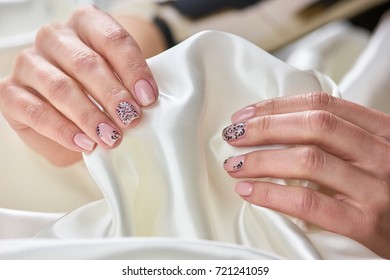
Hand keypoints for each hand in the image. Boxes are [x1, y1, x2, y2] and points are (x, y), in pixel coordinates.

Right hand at [0, 6, 157, 165]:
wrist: (70, 115)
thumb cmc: (98, 92)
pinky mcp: (11, 93)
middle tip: (131, 119)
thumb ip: (130, 86)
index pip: (112, 40)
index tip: (147, 98)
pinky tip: (85, 143)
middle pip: (85, 63)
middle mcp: (54, 37)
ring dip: (90, 116)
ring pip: (61, 88)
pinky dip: (64, 131)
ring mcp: (29, 63)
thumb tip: (144, 104)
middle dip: (113, 95)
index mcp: (85, 24)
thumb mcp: (119, 83)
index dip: (133, 69)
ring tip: (111, 137)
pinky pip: (37, 112)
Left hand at [222, 92, 389, 257]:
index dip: (277, 106)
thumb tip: (281, 126)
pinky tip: (249, 191)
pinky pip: (309, 202)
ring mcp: (375, 188)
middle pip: (313, 125)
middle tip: (233, 135)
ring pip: (308, 161)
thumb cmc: (388, 188)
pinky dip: (272, 194)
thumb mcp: (374, 152)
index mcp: (381, 131)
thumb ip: (341, 137)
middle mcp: (380, 154)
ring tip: (235, 165)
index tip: (246, 114)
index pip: (322, 103)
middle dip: (264, 127)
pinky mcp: (365, 223)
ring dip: (262, 160)